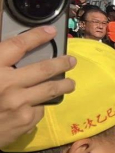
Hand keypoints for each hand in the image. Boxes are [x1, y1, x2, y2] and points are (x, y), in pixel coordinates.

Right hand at [0, 28, 76, 147]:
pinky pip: (39, 109)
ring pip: (50, 90)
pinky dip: (39, 106)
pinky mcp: (25, 121)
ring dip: (64, 85)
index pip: (17, 46)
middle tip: (71, 61)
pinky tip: (38, 106)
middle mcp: (8, 84)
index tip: (50, 31)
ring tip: (70, 84)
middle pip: (44, 69)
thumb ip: (0, 61)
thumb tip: (14, 52)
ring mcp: (19, 103)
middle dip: (61, 63)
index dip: (35, 36)